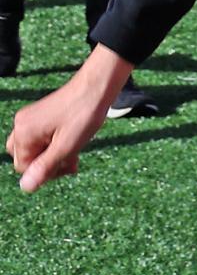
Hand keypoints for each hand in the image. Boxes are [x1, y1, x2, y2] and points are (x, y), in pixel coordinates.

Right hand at [11, 53, 129, 191]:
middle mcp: (21, 125)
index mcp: (24, 133)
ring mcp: (30, 119)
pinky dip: (55, 145)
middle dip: (48, 164)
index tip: (66, 169)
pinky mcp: (41, 115)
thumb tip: (26, 187)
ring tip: (75, 155)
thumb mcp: (66, 147)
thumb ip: (45, 167)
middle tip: (71, 163)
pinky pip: (42, 137)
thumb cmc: (83, 116)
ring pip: (35, 148)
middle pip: (26, 158)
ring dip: (53, 156)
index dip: (45, 172)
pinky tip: (73, 145)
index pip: (24, 167)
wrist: (96, 88)